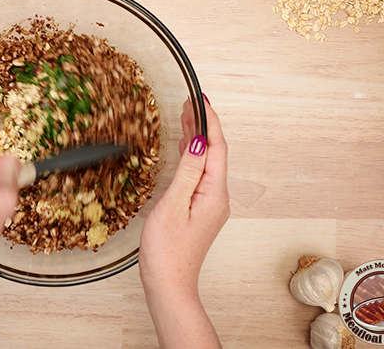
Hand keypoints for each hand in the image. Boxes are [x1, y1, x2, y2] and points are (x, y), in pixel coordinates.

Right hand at [139, 96, 228, 347]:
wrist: (169, 284)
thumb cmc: (167, 251)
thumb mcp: (173, 206)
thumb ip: (188, 172)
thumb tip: (200, 144)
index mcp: (214, 193)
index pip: (217, 148)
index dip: (210, 121)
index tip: (200, 99)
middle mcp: (217, 197)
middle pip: (213, 153)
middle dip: (202, 125)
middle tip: (189, 101)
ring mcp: (209, 204)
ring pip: (206, 163)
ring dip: (196, 139)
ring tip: (185, 115)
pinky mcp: (199, 210)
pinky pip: (199, 175)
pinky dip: (191, 156)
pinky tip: (184, 149)